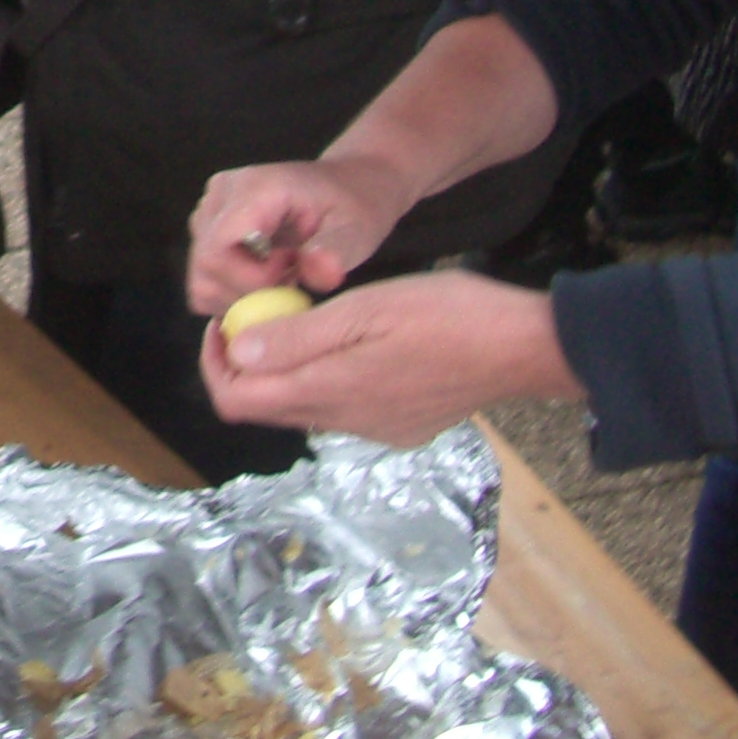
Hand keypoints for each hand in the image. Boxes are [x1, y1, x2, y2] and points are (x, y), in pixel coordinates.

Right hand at [185, 158, 423, 313]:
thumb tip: (319, 270)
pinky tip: (268, 277)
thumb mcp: (358, 230)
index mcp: (254, 188)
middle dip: (248, 291)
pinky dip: (233, 290)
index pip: (217, 250)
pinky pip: (205, 276)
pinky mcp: (208, 226)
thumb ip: (336, 251)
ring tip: (282, 275)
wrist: (349, 186)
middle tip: (291, 279)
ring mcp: (210, 209)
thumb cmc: (355, 206)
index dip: (250, 280)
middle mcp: (221, 193)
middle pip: (205, 268)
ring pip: (202, 277)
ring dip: (241, 293)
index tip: (292, 274)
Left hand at [199, 272, 580, 446]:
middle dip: (247, 366)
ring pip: (306, 408)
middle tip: (259, 317)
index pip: (237, 400)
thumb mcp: (364, 309)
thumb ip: (298, 336)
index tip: (223, 326)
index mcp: (329, 390)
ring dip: (289, 372)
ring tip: (305, 323)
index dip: (215, 365)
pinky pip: (345, 410)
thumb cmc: (446, 315)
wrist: (522, 348)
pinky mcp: (402, 427)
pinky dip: (328, 380)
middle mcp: (346, 421)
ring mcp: (377, 429)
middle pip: (267, 406)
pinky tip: (353, 345)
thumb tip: (238, 351)